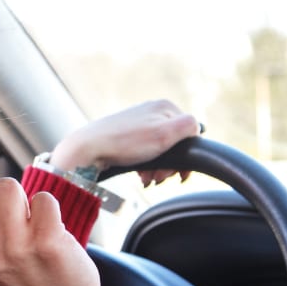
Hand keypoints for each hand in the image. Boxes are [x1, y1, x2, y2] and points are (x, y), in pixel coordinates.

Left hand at [48, 100, 200, 187]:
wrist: (87, 149)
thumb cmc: (125, 142)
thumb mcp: (165, 133)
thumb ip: (189, 126)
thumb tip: (198, 128)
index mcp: (165, 107)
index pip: (190, 133)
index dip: (186, 157)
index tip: (178, 175)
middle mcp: (152, 111)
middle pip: (174, 143)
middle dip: (170, 165)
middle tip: (158, 178)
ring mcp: (138, 123)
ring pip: (159, 151)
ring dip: (157, 168)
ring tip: (146, 178)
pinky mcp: (126, 135)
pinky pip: (145, 153)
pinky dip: (145, 166)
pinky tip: (139, 174)